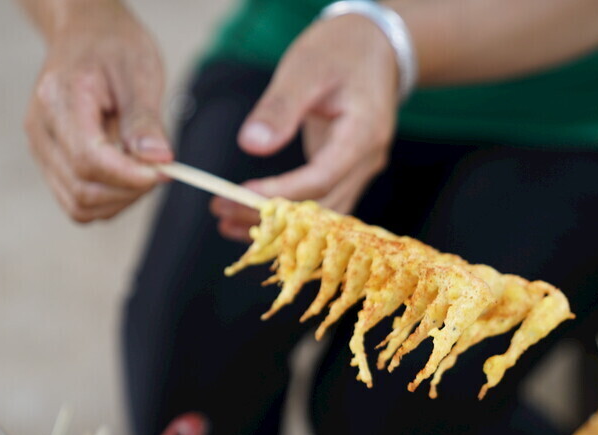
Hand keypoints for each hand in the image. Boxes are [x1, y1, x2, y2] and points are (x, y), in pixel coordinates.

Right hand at [24, 0, 171, 222]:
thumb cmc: (114, 47)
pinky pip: (76, 201)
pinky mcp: (49, 161)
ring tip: (143, 170)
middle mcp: (41, 128)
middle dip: (129, 190)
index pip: (89, 159)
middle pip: (83, 188)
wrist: (86, 33)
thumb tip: (158, 160)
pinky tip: (127, 176)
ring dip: (120, 200)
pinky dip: (108, 201)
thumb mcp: (140, 72)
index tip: (165, 172)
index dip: (129, 176)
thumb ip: (145, 120)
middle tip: (160, 169)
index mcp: (60, 98)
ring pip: (79, 205)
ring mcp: (41, 147)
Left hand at [212, 15, 398, 240]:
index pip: (321, 179)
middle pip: (321, 206)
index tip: (237, 194)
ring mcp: (362, 170)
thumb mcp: (306, 68)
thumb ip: (280, 107)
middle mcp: (368, 161)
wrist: (376, 46)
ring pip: (323, 215)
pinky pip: (322, 204)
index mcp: (363, 133)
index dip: (280, 193)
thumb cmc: (340, 50)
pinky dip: (291, 216)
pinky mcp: (350, 172)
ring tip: (228, 222)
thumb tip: (251, 144)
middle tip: (221, 211)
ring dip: (279, 225)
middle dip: (272, 216)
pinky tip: (255, 219)